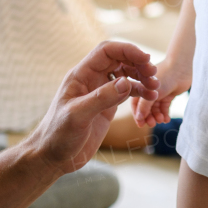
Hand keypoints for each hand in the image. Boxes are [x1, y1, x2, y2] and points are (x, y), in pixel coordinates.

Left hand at [22, 41, 158, 176]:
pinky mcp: (106, 107)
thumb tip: (126, 82)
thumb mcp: (78, 116)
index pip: (106, 52)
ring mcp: (100, 93)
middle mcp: (91, 80)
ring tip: (154, 88)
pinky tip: (149, 97)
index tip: (145, 58)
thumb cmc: (57, 135)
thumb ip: (101, 98)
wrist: (53, 157)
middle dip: (138, 63)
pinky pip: (126, 92)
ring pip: (125, 75)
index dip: (126, 50)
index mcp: (81, 75)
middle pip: (119, 60)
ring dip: (141, 77)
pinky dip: (139, 92)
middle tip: (153, 74)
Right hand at [133, 58, 189, 126]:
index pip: (136, 105)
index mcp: (141, 88)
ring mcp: (159, 94)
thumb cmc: (166, 76)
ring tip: (162, 120)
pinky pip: (164, 108)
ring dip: (157, 116)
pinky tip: (167, 119)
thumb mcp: (152, 92)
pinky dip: (165, 114)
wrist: (182, 68)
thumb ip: (144, 106)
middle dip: (149, 117)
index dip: (137, 115)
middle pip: (146, 109)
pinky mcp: (168, 95)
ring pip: (156, 110)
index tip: (141, 125)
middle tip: (152, 124)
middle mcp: (149, 91)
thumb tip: (139, 119)